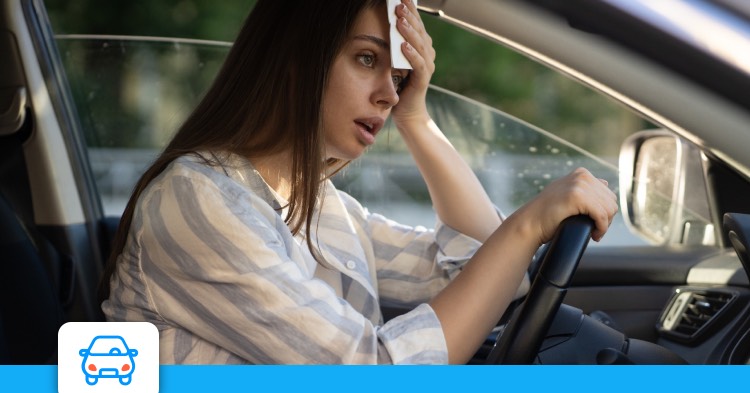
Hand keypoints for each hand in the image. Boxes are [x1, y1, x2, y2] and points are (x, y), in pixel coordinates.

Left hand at [391, 0, 435, 127]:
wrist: (407, 112)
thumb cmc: (399, 86)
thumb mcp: (395, 61)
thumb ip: (395, 45)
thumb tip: (388, 25)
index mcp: (421, 48)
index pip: (416, 25)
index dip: (411, 11)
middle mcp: (427, 55)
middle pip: (419, 31)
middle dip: (409, 17)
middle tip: (399, 5)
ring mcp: (426, 67)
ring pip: (419, 45)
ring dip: (409, 32)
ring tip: (400, 20)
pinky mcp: (422, 80)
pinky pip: (418, 64)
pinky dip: (411, 54)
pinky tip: (403, 45)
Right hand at [516, 168, 617, 244]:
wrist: (530, 223)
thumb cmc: (547, 214)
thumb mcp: (567, 194)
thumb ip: (584, 187)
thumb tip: (605, 183)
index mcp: (582, 173)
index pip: (608, 194)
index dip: (604, 212)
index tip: (594, 224)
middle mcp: (582, 176)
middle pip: (611, 202)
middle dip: (606, 219)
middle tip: (594, 231)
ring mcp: (579, 184)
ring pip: (609, 209)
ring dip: (604, 225)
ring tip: (593, 233)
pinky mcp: (577, 196)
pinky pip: (601, 215)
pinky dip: (601, 228)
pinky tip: (594, 235)